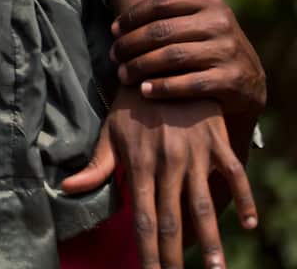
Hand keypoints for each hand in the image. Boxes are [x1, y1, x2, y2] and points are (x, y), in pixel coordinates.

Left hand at [62, 89, 256, 268]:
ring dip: (212, 238)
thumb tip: (67, 189)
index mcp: (139, 164)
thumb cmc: (131, 106)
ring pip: (204, 203)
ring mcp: (194, 152)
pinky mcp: (216, 140)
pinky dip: (244, 198)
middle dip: (174, 254)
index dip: (147, 249)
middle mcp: (167, 162)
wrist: (159, 64)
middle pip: (173, 218)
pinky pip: (233, 173)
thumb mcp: (110, 133)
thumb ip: (96, 166)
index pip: (144, 217)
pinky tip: (248, 224)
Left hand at [112, 0, 265, 119]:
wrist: (249, 81)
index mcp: (211, 2)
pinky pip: (190, 83)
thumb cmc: (211, 41)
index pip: (161, 3)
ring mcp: (228, 52)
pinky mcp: (231, 80)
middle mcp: (221, 24)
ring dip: (140, 67)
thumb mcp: (202, 13)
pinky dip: (163, 87)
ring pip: (172, 57)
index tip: (113, 30)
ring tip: (122, 75)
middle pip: (161, 31)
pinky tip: (144, 91)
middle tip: (113, 56)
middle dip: (130, 44)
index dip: (132, 16)